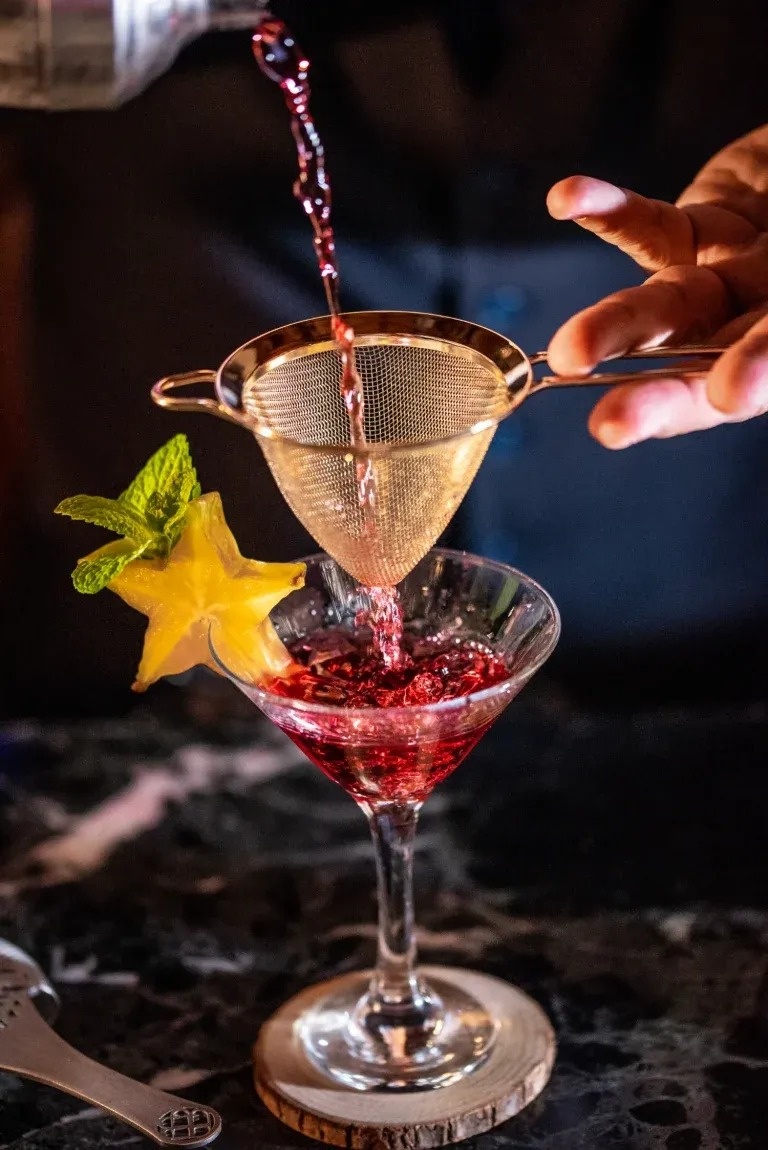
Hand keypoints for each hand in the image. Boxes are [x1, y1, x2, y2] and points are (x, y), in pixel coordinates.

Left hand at [546, 124, 767, 446]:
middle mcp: (758, 322)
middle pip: (706, 360)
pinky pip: (648, 223)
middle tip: (610, 423)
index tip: (729, 395)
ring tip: (570, 349)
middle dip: (658, 390)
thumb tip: (759, 356)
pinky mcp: (694, 229)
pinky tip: (567, 199)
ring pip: (664, 304)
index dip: (757, 377)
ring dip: (616, 323)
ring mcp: (722, 279)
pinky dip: (608, 210)